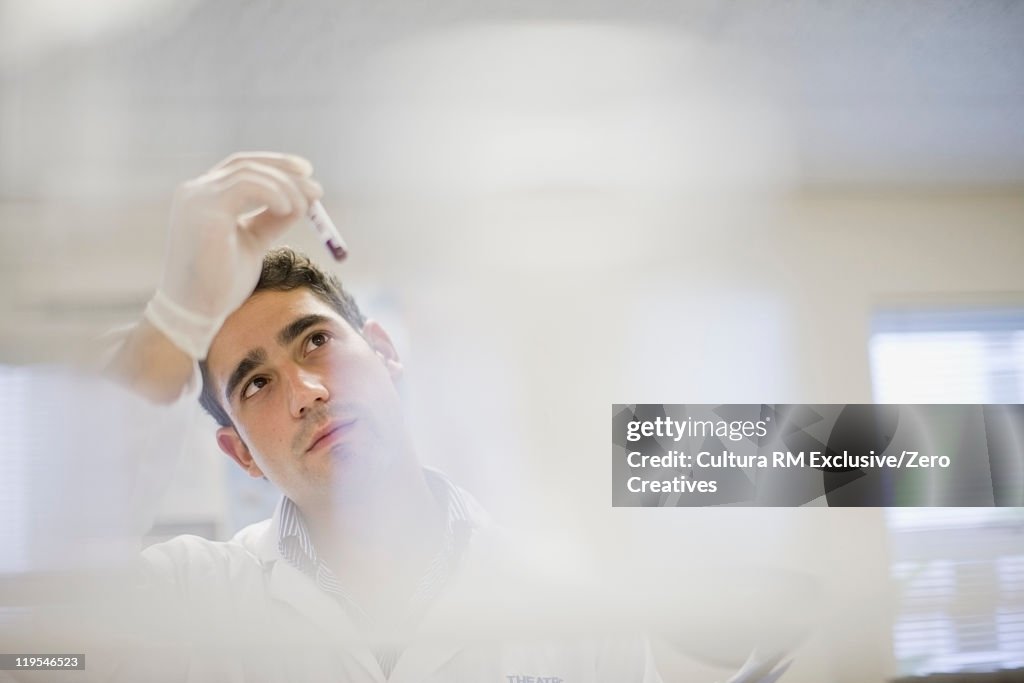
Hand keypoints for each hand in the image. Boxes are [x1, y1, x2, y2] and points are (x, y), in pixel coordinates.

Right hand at [159, 152, 322, 320]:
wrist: (198, 313)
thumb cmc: (221, 284)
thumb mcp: (253, 243)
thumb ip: (271, 220)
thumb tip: (302, 202)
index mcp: (202, 198)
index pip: (240, 168)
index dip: (275, 165)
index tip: (306, 173)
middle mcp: (194, 192)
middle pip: (245, 165)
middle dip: (286, 172)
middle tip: (317, 190)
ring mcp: (196, 199)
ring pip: (250, 174)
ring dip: (285, 187)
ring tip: (305, 209)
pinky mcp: (204, 211)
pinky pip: (247, 187)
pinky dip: (274, 193)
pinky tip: (289, 210)